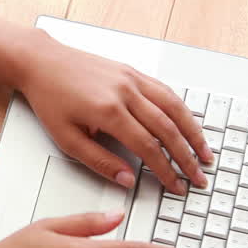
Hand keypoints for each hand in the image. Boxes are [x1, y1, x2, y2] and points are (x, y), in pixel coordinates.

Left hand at [17, 33, 212, 194]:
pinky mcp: (132, 72)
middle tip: (198, 177)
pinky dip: (182, 109)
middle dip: (186, 157)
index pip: (148, 148)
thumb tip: (127, 180)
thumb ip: (99, 161)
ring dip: (193, 132)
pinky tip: (189, 123)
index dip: (166, 170)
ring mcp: (131, 79)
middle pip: (167, 129)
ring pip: (173, 107)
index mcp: (108, 112)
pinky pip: (165, 91)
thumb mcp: (66, 139)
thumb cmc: (50, 99)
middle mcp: (125, 93)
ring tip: (205, 153)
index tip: (176, 186)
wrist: (42, 62)